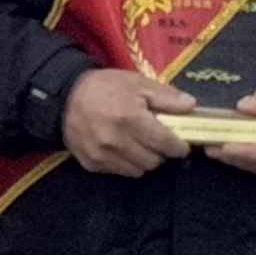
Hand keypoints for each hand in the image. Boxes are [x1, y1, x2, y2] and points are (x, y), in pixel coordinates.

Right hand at [63, 64, 194, 174]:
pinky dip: (127, 163)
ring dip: (145, 160)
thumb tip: (191, 106)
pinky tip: (124, 149)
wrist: (64, 97)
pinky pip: (119, 171)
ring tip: (141, 145)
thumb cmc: (104, 87)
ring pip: (138, 170)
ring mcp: (102, 155)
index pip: (165, 143)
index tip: (182, 144)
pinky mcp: (92, 164)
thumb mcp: (137, 83)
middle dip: (161, 153)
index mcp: (130, 119)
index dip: (179, 147)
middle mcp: (116, 141)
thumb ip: (165, 96)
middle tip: (159, 141)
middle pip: (154, 161)